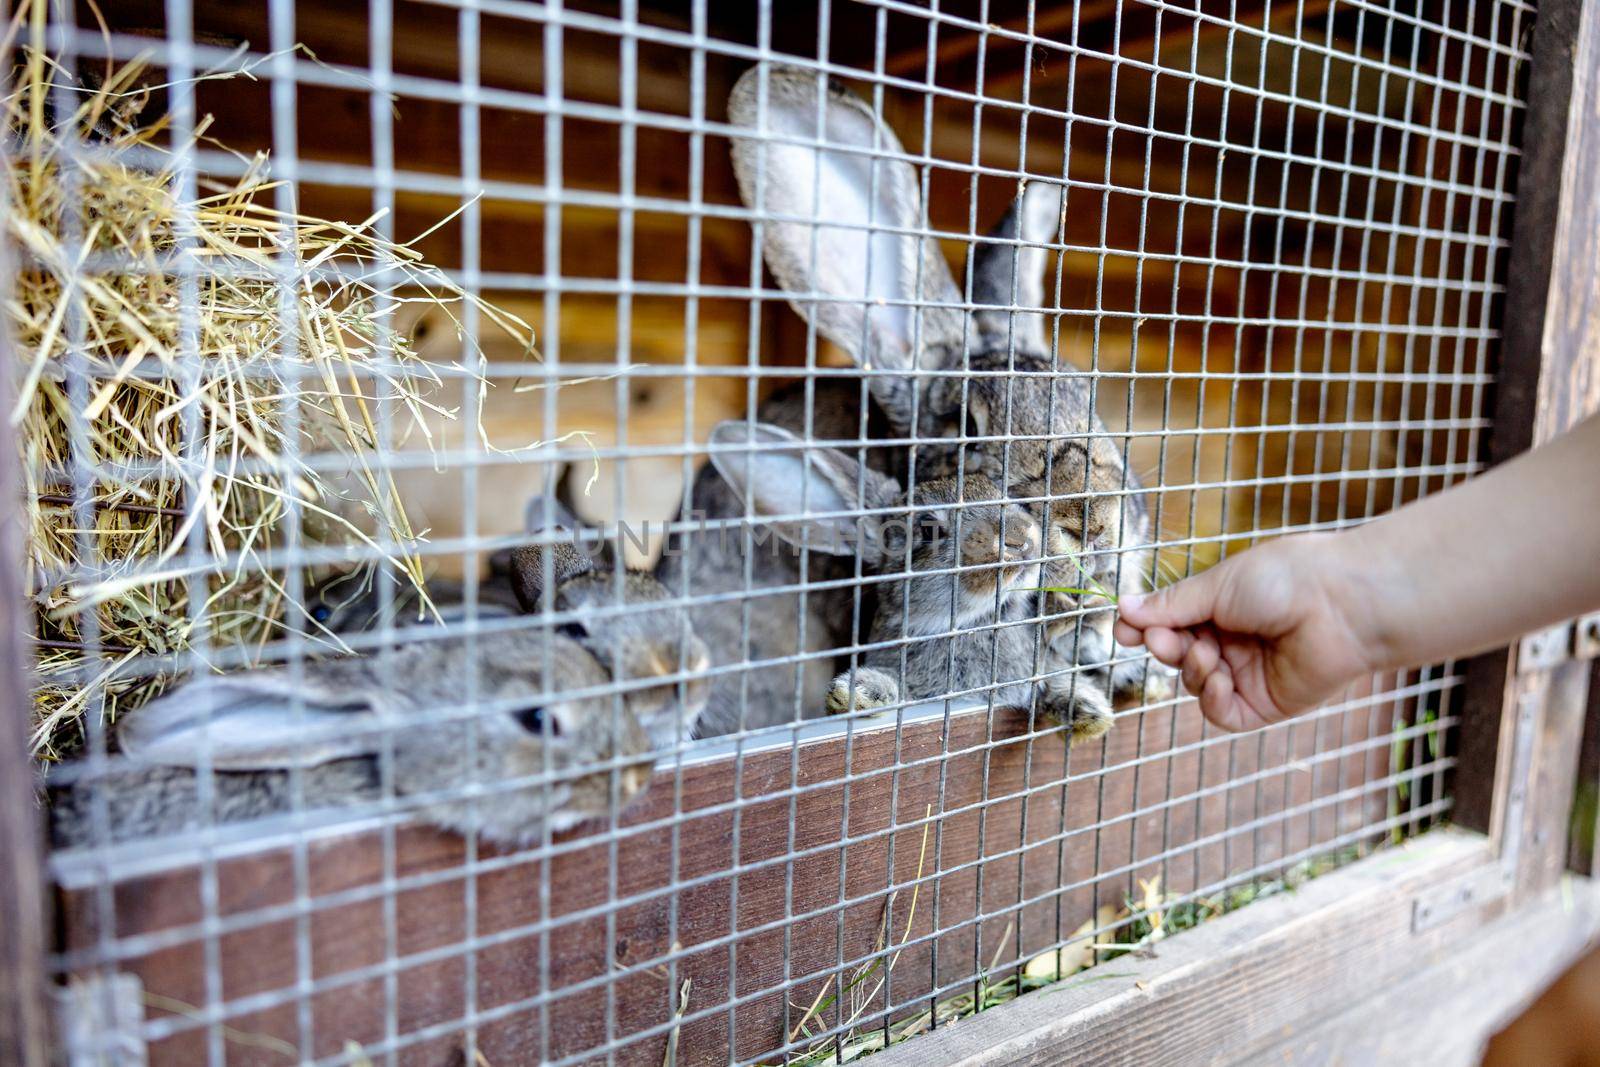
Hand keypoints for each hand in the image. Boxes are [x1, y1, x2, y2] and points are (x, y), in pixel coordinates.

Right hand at [1113, 532, 1381, 731]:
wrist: (1341, 604)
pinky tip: (1217, 679)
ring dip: (1191, 669)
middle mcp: (1234, 641)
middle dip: (1165, 647)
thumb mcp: (1217, 586)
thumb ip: (1171, 605)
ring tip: (1208, 653)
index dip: (1146, 627)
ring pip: (1194, 683)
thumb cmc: (1285, 579)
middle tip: (1162, 639)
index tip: (1123, 629)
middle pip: (1178, 654)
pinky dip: (1210, 698)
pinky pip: (1221, 712)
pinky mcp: (1265, 703)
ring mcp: (1249, 674)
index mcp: (1224, 607)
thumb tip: (1124, 607)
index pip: (1172, 623)